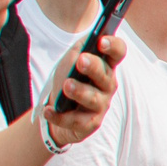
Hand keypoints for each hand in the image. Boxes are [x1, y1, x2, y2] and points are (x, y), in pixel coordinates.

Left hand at [41, 32, 124, 148]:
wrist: (59, 107)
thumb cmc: (70, 77)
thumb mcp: (73, 58)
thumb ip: (81, 49)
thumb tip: (87, 45)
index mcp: (106, 66)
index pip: (117, 53)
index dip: (113, 46)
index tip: (101, 41)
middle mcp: (107, 86)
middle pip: (105, 76)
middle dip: (94, 68)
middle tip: (81, 60)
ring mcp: (100, 105)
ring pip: (93, 99)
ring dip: (80, 92)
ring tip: (66, 86)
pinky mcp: (89, 124)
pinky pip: (76, 121)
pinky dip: (60, 116)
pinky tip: (49, 111)